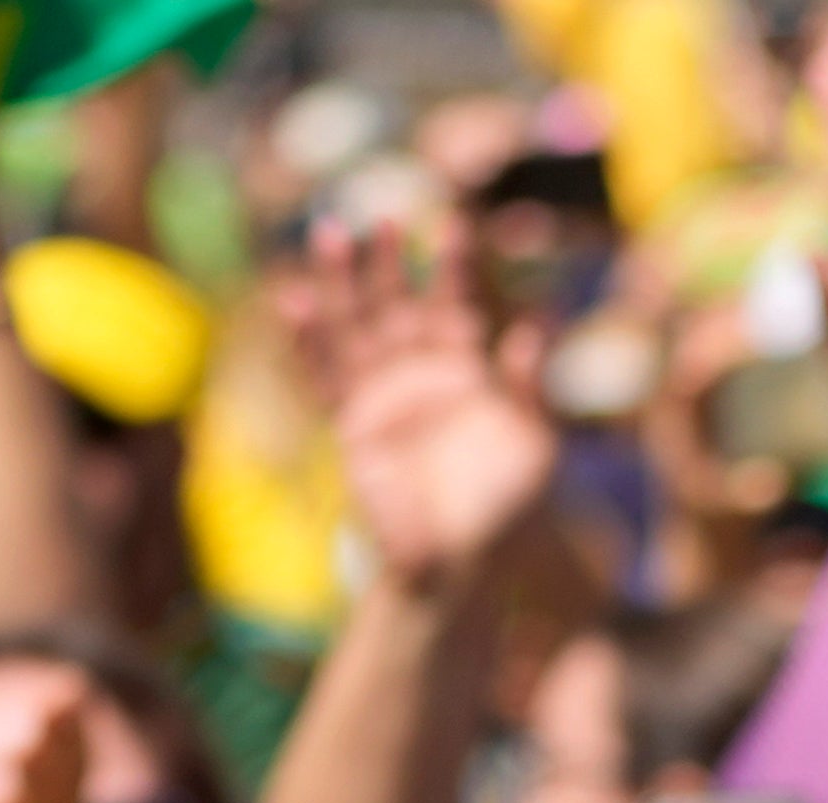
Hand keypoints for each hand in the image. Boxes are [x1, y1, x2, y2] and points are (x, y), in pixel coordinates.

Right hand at [285, 212, 558, 590]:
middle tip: (382, 217)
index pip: (455, 303)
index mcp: (465, 368)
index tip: (452, 224)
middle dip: (388, 262)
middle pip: (397, 302)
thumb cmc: (507, 504)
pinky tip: (293, 301)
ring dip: (341, 283)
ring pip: (356, 327)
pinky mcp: (353, 425)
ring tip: (329, 234)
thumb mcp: (534, 443)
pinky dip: (309, 341)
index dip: (452, 266)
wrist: (463, 559)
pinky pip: (325, 376)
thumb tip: (533, 326)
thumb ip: (530, 388)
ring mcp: (383, 396)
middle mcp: (420, 373)